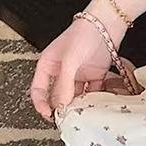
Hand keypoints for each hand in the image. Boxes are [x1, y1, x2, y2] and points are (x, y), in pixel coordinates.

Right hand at [29, 0, 128, 123]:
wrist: (106, 26)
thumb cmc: (82, 35)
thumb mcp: (69, 60)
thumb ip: (65, 83)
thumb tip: (61, 105)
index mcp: (48, 66)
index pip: (39, 90)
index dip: (41, 104)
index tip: (49, 115)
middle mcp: (62, 72)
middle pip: (59, 96)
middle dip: (62, 108)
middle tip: (68, 120)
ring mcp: (79, 75)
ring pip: (76, 96)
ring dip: (79, 106)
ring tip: (83, 116)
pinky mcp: (95, 76)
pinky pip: (92, 93)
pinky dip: (93, 100)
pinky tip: (96, 107)